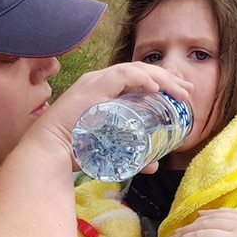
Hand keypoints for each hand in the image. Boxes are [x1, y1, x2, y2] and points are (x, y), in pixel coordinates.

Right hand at [28, 61, 192, 157]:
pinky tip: (157, 87)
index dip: (162, 84)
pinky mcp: (92, 87)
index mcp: (103, 92)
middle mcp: (99, 82)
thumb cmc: (75, 152)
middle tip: (187, 90)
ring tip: (178, 90)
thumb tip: (154, 166)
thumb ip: (133, 157)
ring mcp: (95, 82)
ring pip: (135, 70)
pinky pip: (122, 75)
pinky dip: (142, 78)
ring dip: (161, 78)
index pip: (137, 80)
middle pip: (140, 72)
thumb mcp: (110, 151)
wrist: (49, 153)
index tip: (181, 94)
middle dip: (168, 79)